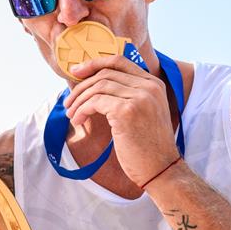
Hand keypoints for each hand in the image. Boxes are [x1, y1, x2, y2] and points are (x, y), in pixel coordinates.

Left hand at [66, 55, 178, 186]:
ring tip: (72, 115)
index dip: (94, 64)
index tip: (76, 72)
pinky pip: (95, 102)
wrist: (161, 169)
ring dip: (79, 101)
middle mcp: (149, 86)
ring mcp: (139, 98)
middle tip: (69, 102)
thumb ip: (129, 96)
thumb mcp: (144, 113)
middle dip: (82, 86)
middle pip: (105, 73)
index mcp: (153, 84)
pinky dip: (82, 110)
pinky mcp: (126, 111)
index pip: (119, 61)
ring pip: (98, 87)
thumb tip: (95, 87)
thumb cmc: (147, 146)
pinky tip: (78, 121)